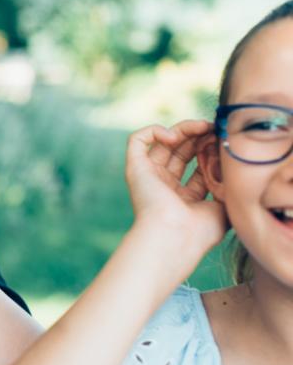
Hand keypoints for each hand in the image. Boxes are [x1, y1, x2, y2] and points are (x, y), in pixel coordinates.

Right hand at [126, 119, 227, 253]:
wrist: (175, 237)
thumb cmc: (200, 231)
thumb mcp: (224, 206)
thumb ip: (227, 185)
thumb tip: (229, 163)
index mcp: (184, 197)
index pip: (197, 166)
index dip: (211, 151)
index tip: (225, 143)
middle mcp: (165, 186)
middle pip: (181, 151)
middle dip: (200, 137)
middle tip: (215, 129)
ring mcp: (149, 176)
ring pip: (163, 142)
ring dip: (184, 129)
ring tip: (202, 126)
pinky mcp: (135, 168)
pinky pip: (138, 140)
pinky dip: (154, 131)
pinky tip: (173, 135)